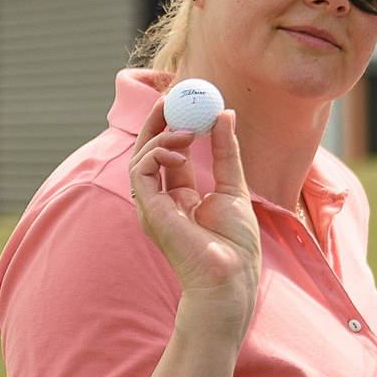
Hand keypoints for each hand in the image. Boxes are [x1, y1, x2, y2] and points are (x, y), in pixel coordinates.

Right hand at [128, 99, 258, 328]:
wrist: (231, 278)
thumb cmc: (236, 246)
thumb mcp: (234, 187)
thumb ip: (226, 152)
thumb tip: (225, 114)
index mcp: (181, 198)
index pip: (168, 155)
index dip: (172, 127)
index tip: (185, 103)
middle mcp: (163, 201)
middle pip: (149, 152)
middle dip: (156, 123)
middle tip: (171, 98)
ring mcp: (153, 207)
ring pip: (140, 158)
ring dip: (161, 136)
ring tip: (188, 131)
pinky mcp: (149, 210)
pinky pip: (140, 171)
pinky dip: (156, 152)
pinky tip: (180, 151)